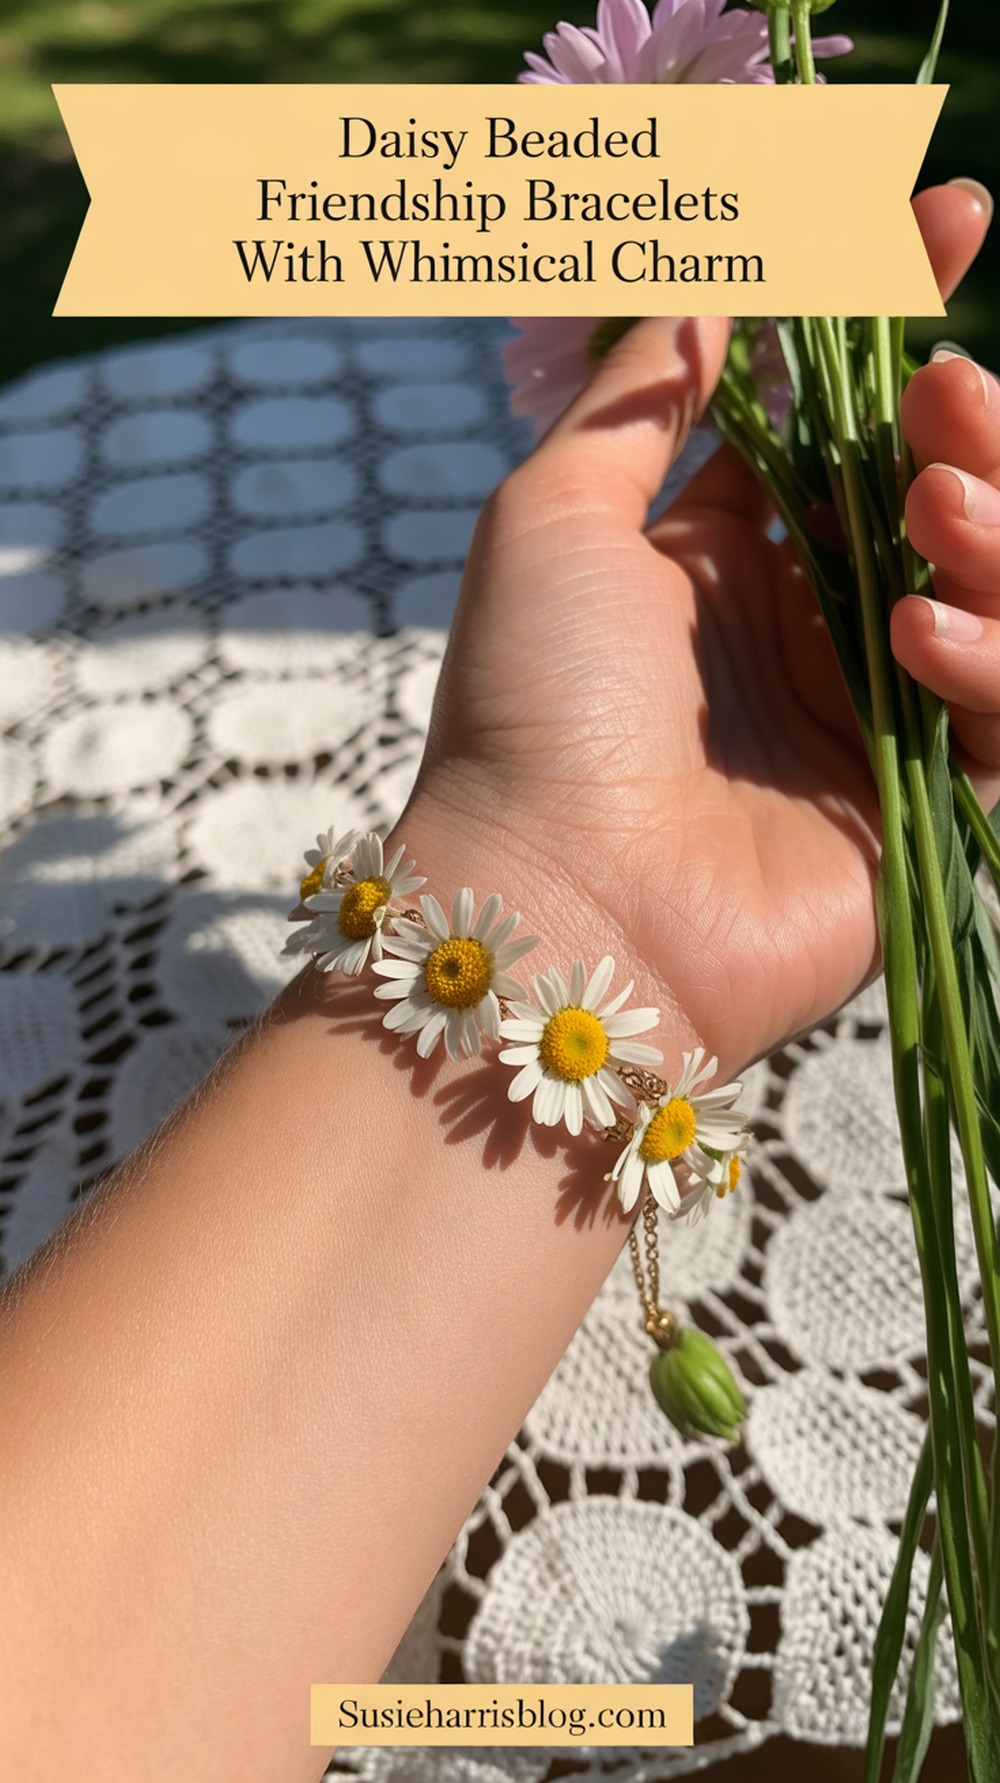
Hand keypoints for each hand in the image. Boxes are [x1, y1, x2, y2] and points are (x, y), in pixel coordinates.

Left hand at [399, 183, 994, 1078]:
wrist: (555, 905)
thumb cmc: (529, 706)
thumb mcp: (551, 517)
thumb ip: (639, 396)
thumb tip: (700, 278)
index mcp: (721, 559)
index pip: (842, 421)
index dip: (898, 312)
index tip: (950, 211)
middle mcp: (805, 632)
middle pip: (940, 495)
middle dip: (968, 422)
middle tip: (943, 390)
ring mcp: (866, 721)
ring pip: (996, 589)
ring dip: (995, 527)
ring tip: (936, 507)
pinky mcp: (920, 812)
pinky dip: (992, 661)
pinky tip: (919, 640)